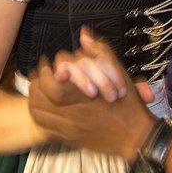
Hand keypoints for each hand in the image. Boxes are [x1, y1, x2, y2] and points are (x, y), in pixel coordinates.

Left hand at [28, 28, 154, 160]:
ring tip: (39, 89)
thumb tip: (84, 34)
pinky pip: (44, 127)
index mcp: (85, 97)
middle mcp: (73, 114)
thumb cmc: (129, 105)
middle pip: (39, 98)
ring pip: (38, 112)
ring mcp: (69, 128)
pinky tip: (45, 107)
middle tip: (39, 75)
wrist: (136, 138)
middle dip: (36, 83)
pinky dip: (40, 115)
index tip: (47, 64)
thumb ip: (101, 51)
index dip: (45, 72)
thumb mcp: (119, 74)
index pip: (52, 85)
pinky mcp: (68, 139)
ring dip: (35, 98)